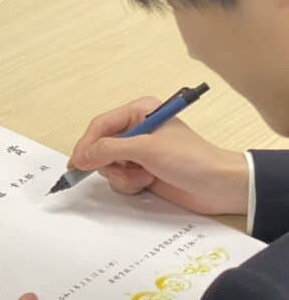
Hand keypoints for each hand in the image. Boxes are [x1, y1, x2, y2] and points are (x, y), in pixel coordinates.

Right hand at [70, 98, 249, 214]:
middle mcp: (137, 130)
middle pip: (101, 146)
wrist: (220, 187)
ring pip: (108, 165)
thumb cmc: (191, 159)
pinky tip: (148, 183)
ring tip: (144, 177)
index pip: (100, 125)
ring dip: (123, 176)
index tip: (77, 163)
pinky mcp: (142, 171)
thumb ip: (110, 149)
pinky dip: (130, 183)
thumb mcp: (147, 149)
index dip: (86, 144)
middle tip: (124, 171)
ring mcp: (139, 152)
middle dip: (110, 163)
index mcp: (139, 112)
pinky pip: (120, 178)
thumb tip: (82, 156)